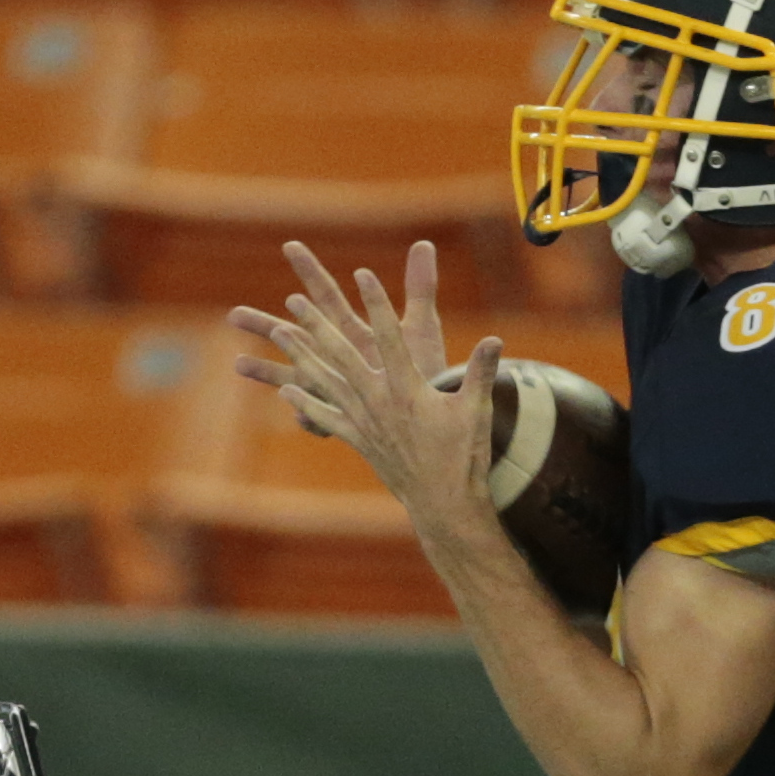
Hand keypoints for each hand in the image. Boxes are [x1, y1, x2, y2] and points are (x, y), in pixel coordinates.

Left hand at [229, 239, 502, 539]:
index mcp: (407, 389)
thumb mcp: (475, 409)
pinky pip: (326, 418)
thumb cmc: (463, 454)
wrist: (443, 501)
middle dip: (318, 325)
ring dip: (301, 356)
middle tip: (295, 299)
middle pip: (341, 355)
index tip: (363, 273)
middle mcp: (379, 402)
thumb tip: (495, 339)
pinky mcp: (359, 440)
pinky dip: (306, 404)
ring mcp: (365, 422)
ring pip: (325, 382)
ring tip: (279, 332)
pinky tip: (285, 391)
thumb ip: (482, 371)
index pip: (389, 336)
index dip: (376, 303)